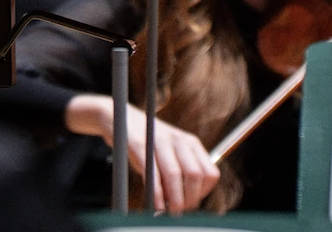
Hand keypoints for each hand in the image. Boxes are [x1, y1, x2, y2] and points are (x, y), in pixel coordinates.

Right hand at [66, 94, 219, 211]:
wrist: (121, 119)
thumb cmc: (147, 144)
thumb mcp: (170, 153)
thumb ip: (181, 172)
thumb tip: (187, 203)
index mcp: (191, 144)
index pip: (210, 173)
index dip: (203, 193)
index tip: (190, 203)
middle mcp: (179, 140)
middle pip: (195, 175)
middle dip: (188, 200)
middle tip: (177, 212)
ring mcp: (159, 141)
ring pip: (175, 174)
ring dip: (173, 200)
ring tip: (167, 213)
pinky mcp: (139, 144)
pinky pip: (151, 173)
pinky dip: (155, 194)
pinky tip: (154, 205)